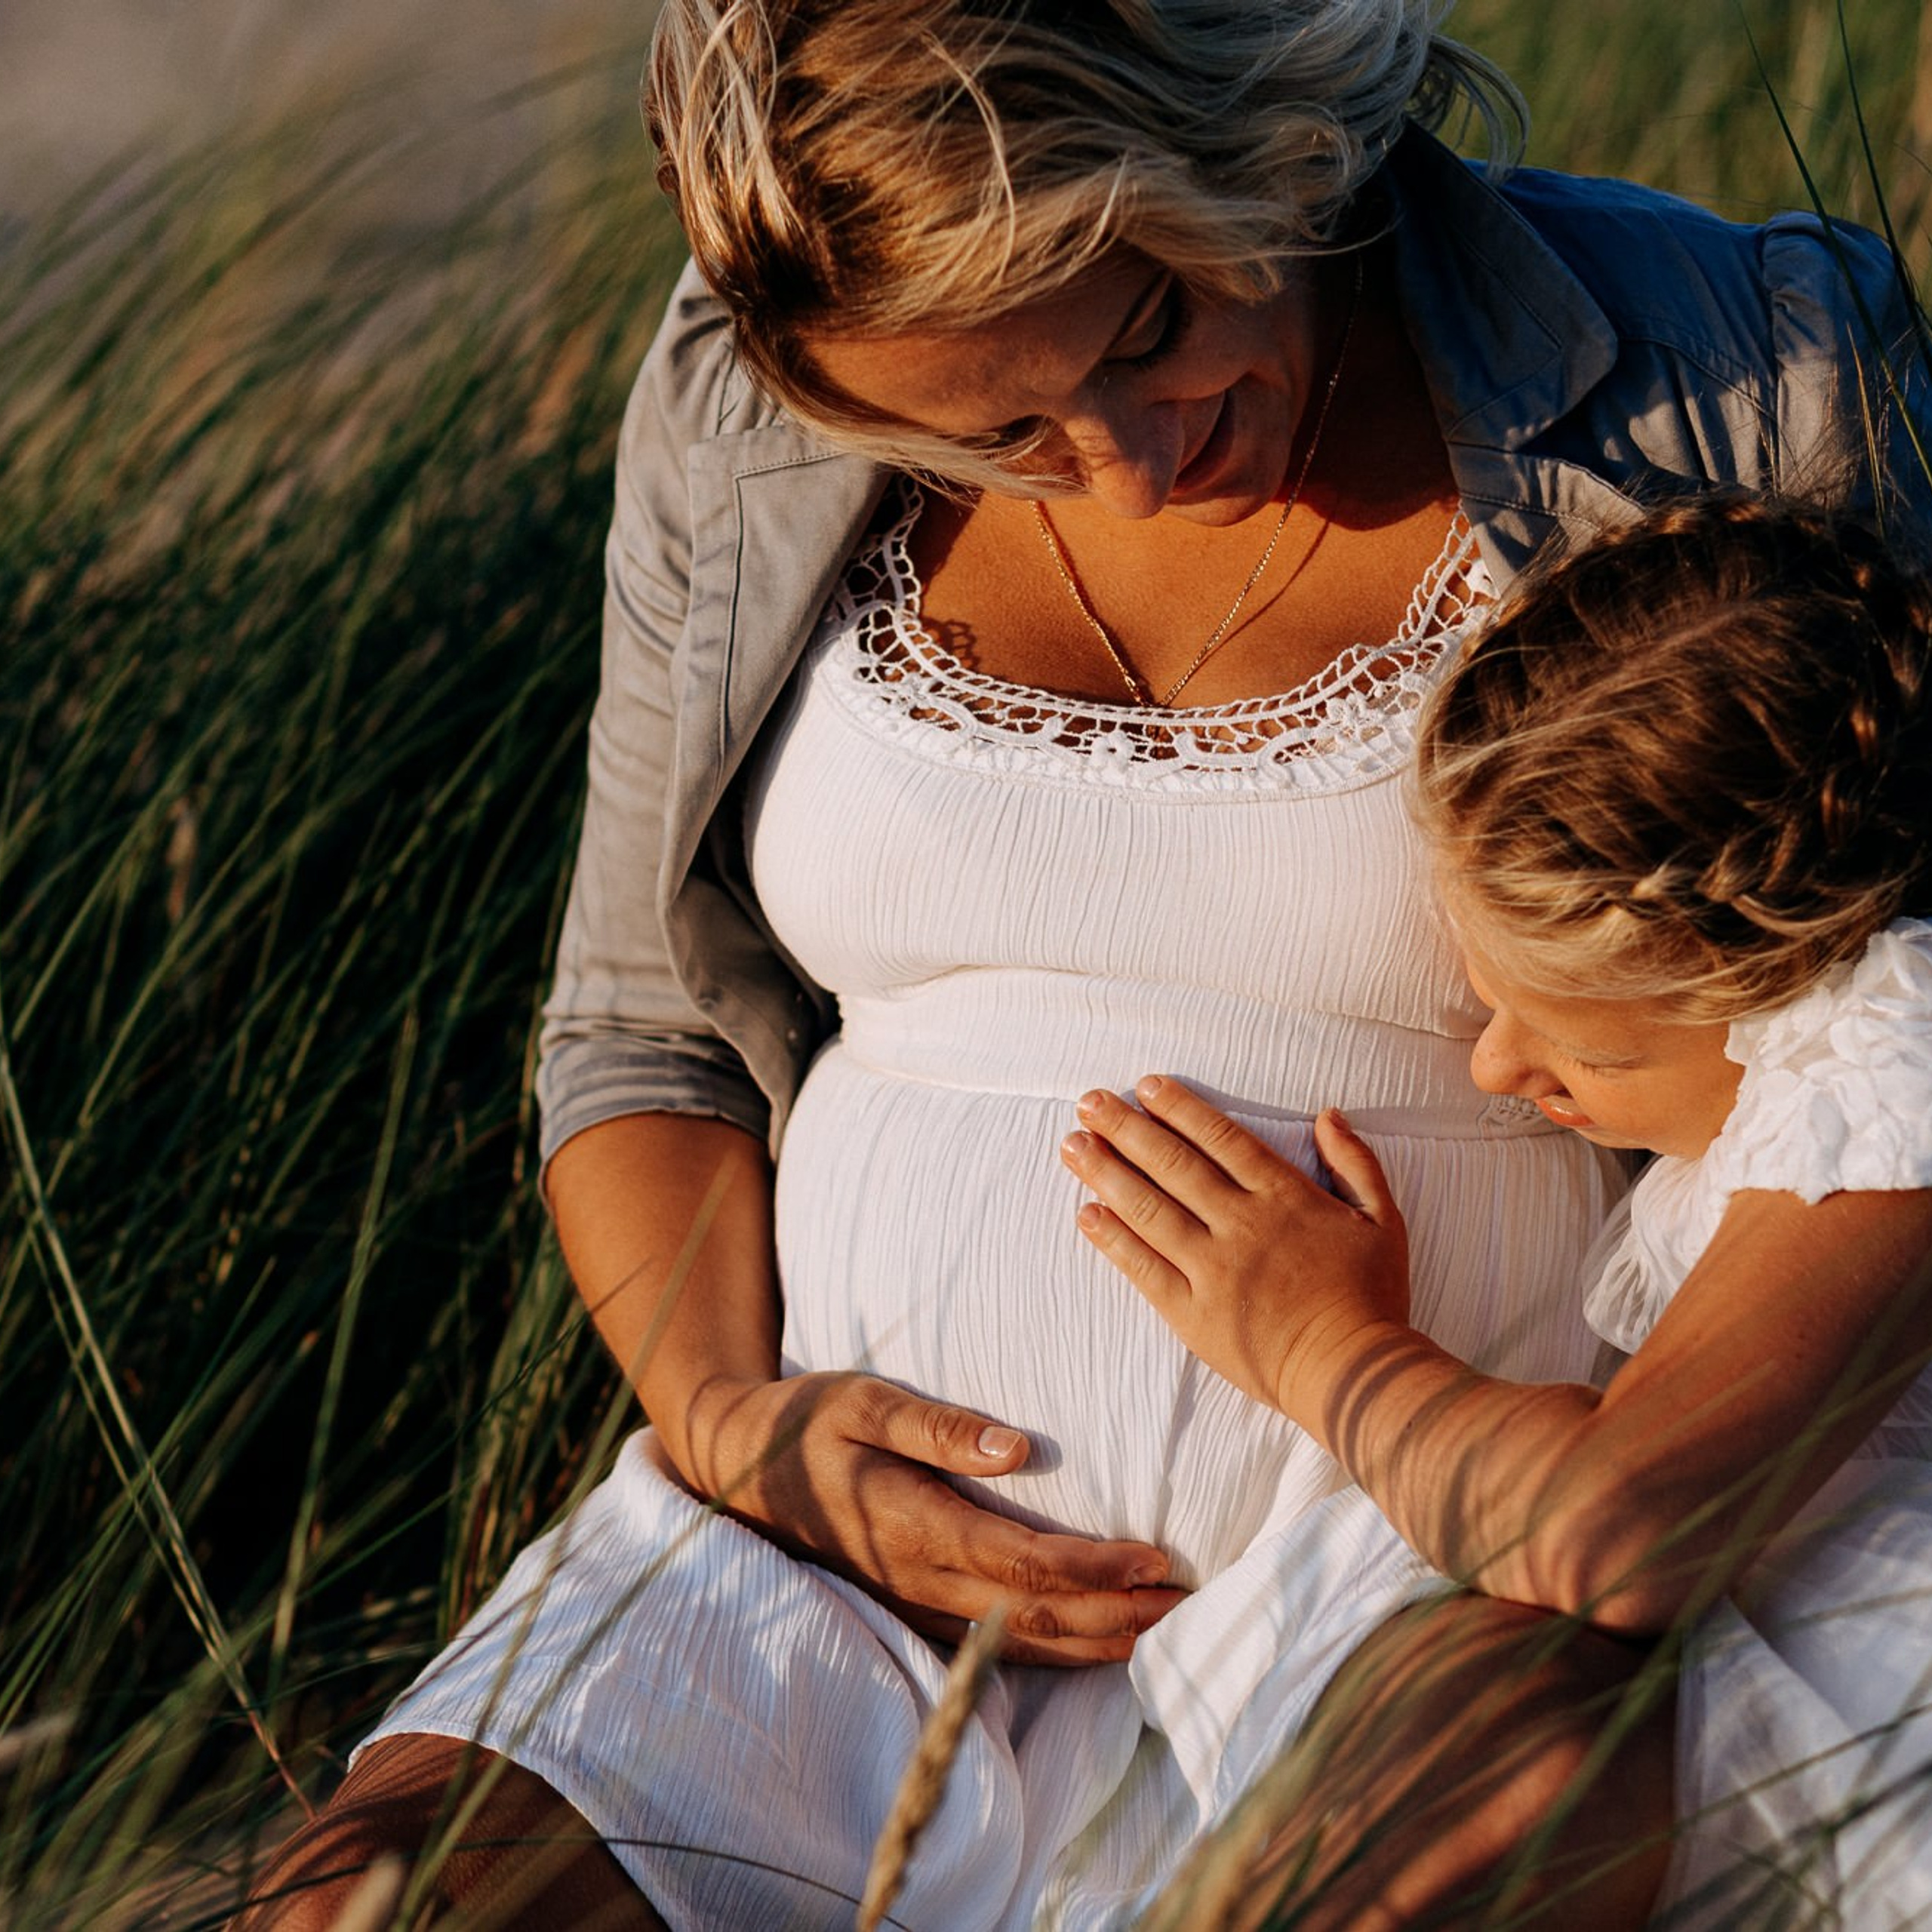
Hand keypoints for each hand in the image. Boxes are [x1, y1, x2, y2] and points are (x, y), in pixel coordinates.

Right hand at [682, 1369, 1186, 1664]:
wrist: (739, 1469)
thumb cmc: (807, 1420)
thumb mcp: (863, 1399)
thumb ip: (937, 1424)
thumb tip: (1016, 1446)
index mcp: (915, 1525)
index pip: (1023, 1561)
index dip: (1094, 1568)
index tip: (1156, 1559)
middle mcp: (920, 1579)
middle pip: (1037, 1613)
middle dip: (1119, 1615)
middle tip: (1191, 1604)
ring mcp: (916, 1604)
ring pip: (1021, 1641)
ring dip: (1098, 1640)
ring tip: (1167, 1629)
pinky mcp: (914, 1609)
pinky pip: (997, 1643)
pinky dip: (1057, 1647)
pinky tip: (1099, 1642)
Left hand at [1059, 1078, 1410, 1424]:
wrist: (1353, 1372)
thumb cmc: (1372, 1297)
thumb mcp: (1383, 1220)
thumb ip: (1356, 1163)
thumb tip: (1329, 1115)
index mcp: (1283, 1197)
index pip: (1220, 1139)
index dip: (1179, 1109)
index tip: (1145, 1087)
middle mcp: (1240, 1224)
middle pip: (1172, 1164)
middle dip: (1126, 1129)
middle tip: (1089, 1102)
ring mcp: (1212, 1269)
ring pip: (1148, 1209)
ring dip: (1106, 1173)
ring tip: (1072, 1146)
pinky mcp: (1193, 1313)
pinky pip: (1144, 1268)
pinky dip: (1112, 1239)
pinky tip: (1086, 1213)